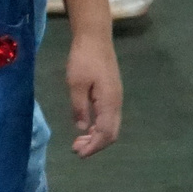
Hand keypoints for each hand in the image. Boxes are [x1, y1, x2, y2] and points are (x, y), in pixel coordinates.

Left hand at [63, 32, 123, 157]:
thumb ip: (79, 107)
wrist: (95, 37)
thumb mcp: (75, 83)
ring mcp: (116, 98)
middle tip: (76, 148)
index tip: (78, 153)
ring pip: (111, 126)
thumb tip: (82, 128)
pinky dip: (98, 126)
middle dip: (95, 145)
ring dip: (96, 136)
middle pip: (111, 133)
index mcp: (109, 102)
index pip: (105, 133)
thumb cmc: (83, 59)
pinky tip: (86, 126)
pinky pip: (108, 117)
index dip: (93, 147)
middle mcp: (116, 103)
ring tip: (78, 141)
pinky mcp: (112, 93)